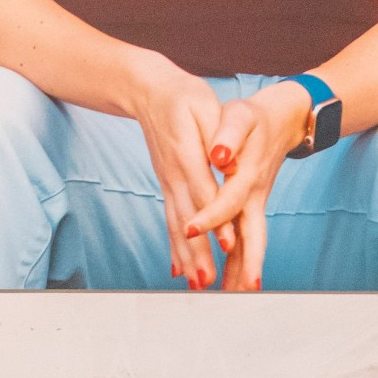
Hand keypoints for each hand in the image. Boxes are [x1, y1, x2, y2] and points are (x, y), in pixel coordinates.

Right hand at [124, 55, 228, 289]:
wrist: (149, 92)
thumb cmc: (183, 98)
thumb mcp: (203, 108)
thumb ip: (216, 135)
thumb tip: (228, 161)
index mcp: (186, 155)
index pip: (204, 192)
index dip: (216, 219)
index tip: (228, 245)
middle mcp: (174, 175)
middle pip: (187, 219)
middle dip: (198, 252)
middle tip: (208, 282)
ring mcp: (168, 183)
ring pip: (177, 225)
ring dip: (187, 257)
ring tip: (198, 285)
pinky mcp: (167, 186)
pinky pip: (170, 220)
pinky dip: (174, 247)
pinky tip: (179, 269)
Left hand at [188, 81, 314, 292]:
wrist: (282, 118)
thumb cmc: (254, 116)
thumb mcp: (240, 116)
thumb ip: (229, 133)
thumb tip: (220, 154)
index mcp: (247, 175)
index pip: (228, 201)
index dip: (211, 216)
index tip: (190, 229)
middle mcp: (254, 196)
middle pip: (252, 236)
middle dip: (243, 264)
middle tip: (233, 293)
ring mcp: (255, 204)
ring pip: (251, 243)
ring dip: (242, 270)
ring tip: (231, 298)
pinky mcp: (252, 206)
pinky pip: (246, 238)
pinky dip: (239, 259)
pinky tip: (229, 280)